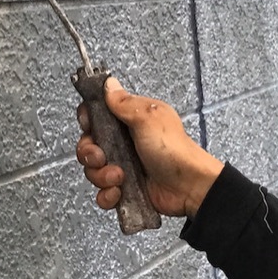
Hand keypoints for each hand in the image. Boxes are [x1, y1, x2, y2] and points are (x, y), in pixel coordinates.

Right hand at [76, 78, 222, 217]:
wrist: (190, 187)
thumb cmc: (173, 150)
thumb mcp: (148, 119)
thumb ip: (124, 103)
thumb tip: (109, 84)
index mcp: (130, 120)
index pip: (96, 115)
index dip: (88, 121)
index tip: (90, 127)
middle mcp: (123, 142)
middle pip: (88, 144)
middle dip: (90, 153)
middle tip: (102, 157)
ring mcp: (123, 166)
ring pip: (93, 170)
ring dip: (101, 176)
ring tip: (119, 177)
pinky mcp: (124, 188)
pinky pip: (102, 193)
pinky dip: (107, 195)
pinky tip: (118, 192)